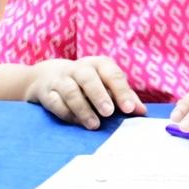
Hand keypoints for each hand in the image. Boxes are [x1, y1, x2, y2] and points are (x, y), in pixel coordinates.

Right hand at [27, 56, 143, 129]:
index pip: (112, 74)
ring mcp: (60, 79)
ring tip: (94, 124)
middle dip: (99, 96)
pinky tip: (77, 123)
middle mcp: (79, 69)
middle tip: (109, 112)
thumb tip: (141, 111)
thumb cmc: (88, 83)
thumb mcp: (107, 84)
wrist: (47, 77)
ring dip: (83, 108)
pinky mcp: (46, 92)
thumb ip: (124, 97)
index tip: (129, 109)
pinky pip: (55, 102)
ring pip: (70, 91)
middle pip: (88, 79)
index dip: (121, 91)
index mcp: (99, 64)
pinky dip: (66, 113)